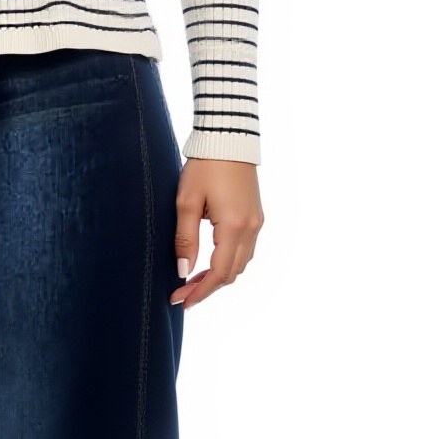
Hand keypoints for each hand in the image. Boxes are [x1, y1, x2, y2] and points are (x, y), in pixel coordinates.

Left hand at [171, 157, 263, 309]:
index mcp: (234, 227)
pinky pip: (245, 249)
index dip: (200, 291)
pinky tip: (210, 260)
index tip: (181, 300)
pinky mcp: (256, 215)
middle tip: (182, 293)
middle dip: (208, 287)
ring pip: (240, 263)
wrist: (228, 138)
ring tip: (193, 280)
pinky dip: (228, 260)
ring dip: (218, 275)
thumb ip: (185, 239)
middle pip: (232, 273)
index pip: (219, 273)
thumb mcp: (186, 201)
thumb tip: (183, 271)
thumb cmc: (204, 166)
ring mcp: (257, 222)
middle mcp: (251, 229)